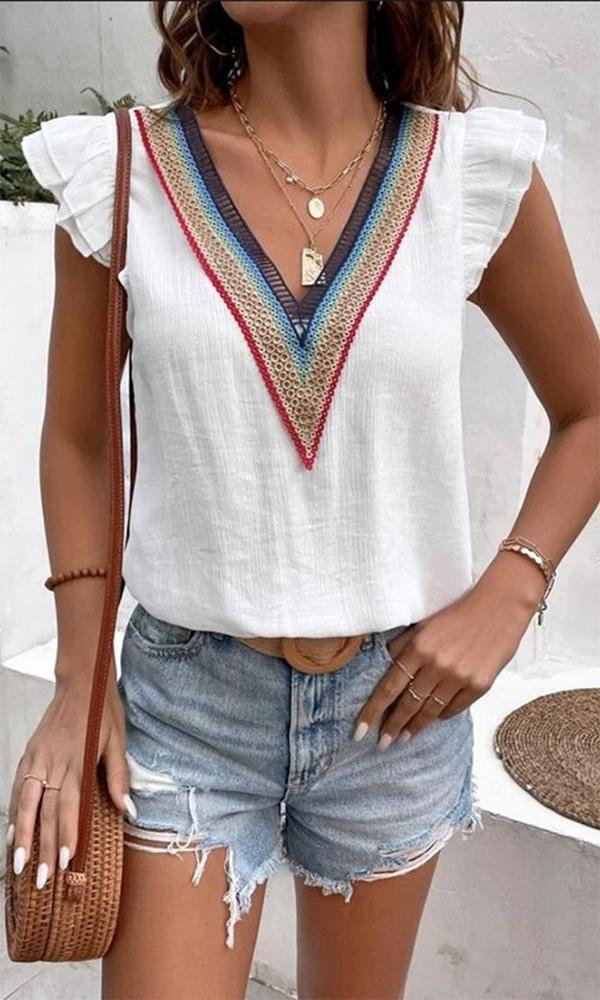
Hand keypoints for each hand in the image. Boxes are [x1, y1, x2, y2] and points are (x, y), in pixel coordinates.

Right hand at [5, 666, 133, 887]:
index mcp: (76, 760)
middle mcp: (52, 761)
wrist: (81, 681)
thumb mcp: (119, 741)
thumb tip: (128, 810)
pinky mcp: (29, 753)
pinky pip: (17, 787)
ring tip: (18, 864)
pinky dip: (14, 812)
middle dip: (41, 847)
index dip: (66, 834)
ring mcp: (37, 757)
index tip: (66, 861)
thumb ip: (118, 777)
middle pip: (43, 811)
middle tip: (41, 878)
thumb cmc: (103, 711)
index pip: (69, 805)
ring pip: (24, 802)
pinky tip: (12, 833)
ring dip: (20, 835)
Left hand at [353, 581, 535, 749]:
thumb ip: (402, 645)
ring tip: (404, 738)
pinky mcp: (479, 686)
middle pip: (407, 704)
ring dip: (415, 726)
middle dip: (392, 727)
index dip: (373, 711)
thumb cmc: (459, 612)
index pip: (388, 688)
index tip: (360, 730)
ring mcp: (459, 678)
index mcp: (419, 648)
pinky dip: (441, 716)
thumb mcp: (424, 623)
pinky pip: (454, 709)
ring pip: (430, 710)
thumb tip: (383, 663)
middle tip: (382, 744)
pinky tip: (432, 720)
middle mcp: (436, 666)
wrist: (500, 607)